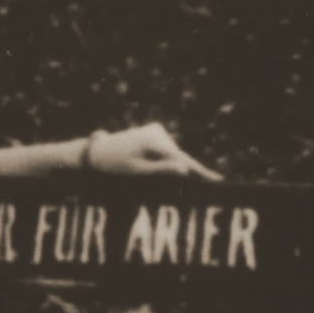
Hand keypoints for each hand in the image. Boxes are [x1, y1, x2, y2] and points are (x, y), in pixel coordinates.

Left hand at [89, 123, 220, 179]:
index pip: (182, 160)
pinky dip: (166, 158)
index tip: (217, 180)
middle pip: (178, 156)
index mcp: (154, 142)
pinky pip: (165, 149)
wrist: (96, 151)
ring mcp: (156, 129)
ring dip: (173, 165)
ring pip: (172, 153)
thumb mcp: (137, 171)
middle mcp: (158, 132)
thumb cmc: (113, 164)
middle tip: (205, 182)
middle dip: (187, 170)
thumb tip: (185, 170)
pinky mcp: (153, 131)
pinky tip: (156, 162)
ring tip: (156, 169)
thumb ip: (162, 170)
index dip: (200, 171)